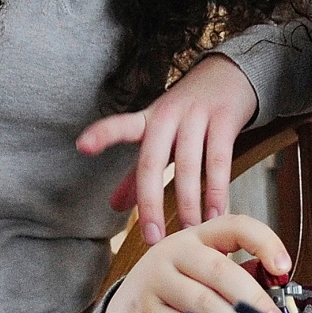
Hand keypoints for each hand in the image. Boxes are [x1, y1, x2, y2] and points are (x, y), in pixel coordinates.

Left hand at [77, 54, 257, 244]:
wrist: (229, 74)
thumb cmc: (188, 113)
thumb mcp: (160, 136)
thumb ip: (137, 173)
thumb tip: (113, 207)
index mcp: (149, 120)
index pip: (122, 126)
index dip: (102, 135)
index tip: (82, 146)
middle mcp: (168, 115)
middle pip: (152, 160)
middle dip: (150, 202)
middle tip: (153, 238)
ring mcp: (197, 116)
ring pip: (188, 164)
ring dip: (189, 202)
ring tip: (190, 231)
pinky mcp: (224, 120)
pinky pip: (219, 160)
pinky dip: (217, 190)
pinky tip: (217, 214)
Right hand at [103, 214, 288, 312]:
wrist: (124, 307)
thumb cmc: (173, 288)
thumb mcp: (200, 271)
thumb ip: (235, 276)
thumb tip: (275, 295)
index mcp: (197, 237)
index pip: (234, 226)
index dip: (264, 241)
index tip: (284, 266)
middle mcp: (175, 250)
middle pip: (220, 269)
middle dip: (252, 298)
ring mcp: (156, 278)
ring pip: (202, 302)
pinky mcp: (144, 310)